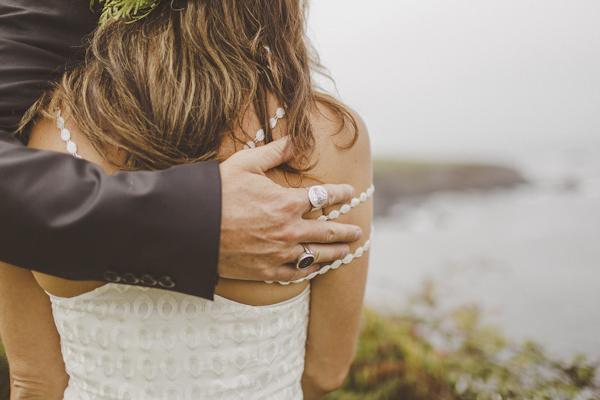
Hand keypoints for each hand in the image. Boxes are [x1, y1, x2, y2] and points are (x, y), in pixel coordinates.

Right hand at [218, 137, 361, 281]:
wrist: (190, 226)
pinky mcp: (265, 270)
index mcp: (287, 202)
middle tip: (358, 231)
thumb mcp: (245, 163)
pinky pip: (296, 273)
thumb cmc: (216, 191)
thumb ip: (275, 151)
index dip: (340, 194)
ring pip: (317, 255)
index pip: (323, 197)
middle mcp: (289, 230)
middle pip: (328, 231)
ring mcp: (278, 253)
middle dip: (345, 230)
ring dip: (335, 253)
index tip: (349, 193)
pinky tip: (317, 268)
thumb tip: (296, 139)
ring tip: (347, 251)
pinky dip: (310, 270)